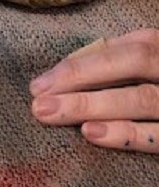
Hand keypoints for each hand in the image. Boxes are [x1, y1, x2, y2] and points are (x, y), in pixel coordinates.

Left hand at [29, 30, 158, 152]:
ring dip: (95, 107)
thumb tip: (67, 71)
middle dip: (79, 83)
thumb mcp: (149, 56)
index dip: (76, 66)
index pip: (115, 51)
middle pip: (128, 66)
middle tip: (38, 102)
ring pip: (143, 99)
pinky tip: (95, 135)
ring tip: (56, 114)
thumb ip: (118, 58)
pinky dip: (128, 135)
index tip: (38, 84)